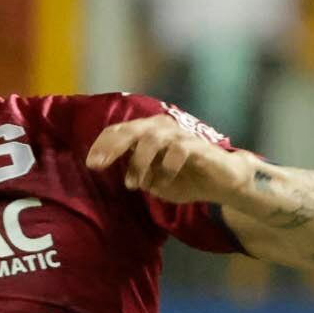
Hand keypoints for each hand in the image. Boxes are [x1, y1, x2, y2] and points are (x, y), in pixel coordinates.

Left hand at [86, 110, 251, 206]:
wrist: (222, 182)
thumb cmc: (186, 178)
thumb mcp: (155, 180)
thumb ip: (137, 174)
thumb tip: (122, 174)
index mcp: (149, 133)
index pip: (120, 131)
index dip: (103, 144)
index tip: (91, 163)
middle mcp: (163, 128)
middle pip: (132, 129)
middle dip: (112, 146)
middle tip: (98, 165)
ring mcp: (180, 135)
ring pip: (152, 138)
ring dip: (138, 162)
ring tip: (132, 183)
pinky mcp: (198, 146)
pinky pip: (178, 151)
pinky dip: (165, 167)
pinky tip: (160, 183)